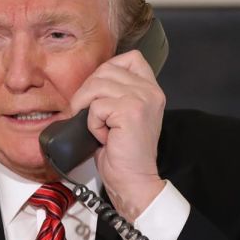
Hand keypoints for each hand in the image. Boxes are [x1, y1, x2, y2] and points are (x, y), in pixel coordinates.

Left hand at [69, 49, 165, 221]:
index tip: (100, 94)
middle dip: (88, 91)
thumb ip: (117, 93)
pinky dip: (92, 124)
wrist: (132, 180)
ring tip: (97, 127)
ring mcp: (142, 99)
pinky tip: (104, 138)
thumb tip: (88, 81)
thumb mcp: (123, 115)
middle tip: (88, 115)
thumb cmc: (123, 153)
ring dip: (87, 108)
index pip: (130, 58)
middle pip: (106, 69)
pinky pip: (95, 106)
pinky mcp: (130, 111)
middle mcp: (151, 91)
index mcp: (151, 89)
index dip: (108, 70)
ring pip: (97, 85)